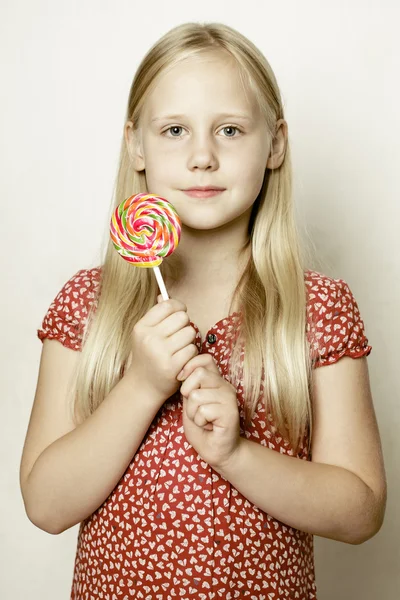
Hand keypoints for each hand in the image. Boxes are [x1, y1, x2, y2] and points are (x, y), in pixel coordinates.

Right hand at [124, 296, 197, 400]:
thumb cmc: (147, 356)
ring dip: (189, 340)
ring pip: (190, 333)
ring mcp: (160, 353)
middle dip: (184, 324)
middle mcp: (149, 338)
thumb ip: (156, 315)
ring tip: (180, 347)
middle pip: (182, 317)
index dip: (178, 307)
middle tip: (179, 334)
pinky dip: (191, 353)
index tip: (179, 313)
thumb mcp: (145, 334)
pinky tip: (182, 359)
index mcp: (141, 327)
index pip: (168, 305)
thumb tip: (164, 296)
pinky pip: (192, 350)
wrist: (143, 386)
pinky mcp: (172, 366)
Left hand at [179, 353, 240, 470]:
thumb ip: (189, 387)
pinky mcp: (230, 412)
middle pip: (199, 373)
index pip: (205, 359)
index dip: (189, 366)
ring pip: (197, 395)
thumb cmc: (203, 428)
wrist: (218, 452)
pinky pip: (203, 411)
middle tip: (196, 410)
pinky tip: (210, 427)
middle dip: (188, 394)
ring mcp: (229, 398)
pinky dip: (200, 422)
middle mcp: (225, 386)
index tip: (183, 382)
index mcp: (216, 381)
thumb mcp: (190, 404)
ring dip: (193, 413)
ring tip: (203, 420)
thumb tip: (183, 371)